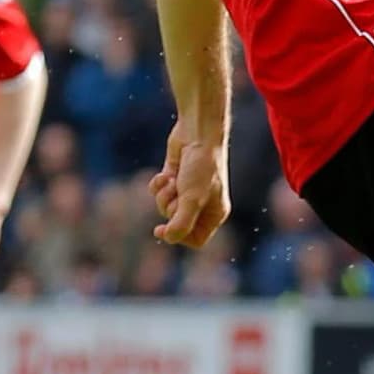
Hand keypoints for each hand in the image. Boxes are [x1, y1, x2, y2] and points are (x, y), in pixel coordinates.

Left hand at [152, 117, 230, 247]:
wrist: (198, 133)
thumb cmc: (202, 166)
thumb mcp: (192, 199)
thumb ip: (181, 224)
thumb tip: (168, 238)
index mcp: (215, 213)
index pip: (196, 239)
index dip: (179, 237)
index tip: (162, 229)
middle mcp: (203, 204)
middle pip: (176, 222)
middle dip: (170, 207)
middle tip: (177, 193)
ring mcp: (188, 191)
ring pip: (165, 205)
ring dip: (164, 194)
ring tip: (172, 181)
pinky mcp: (175, 177)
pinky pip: (158, 191)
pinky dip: (158, 183)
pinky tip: (165, 174)